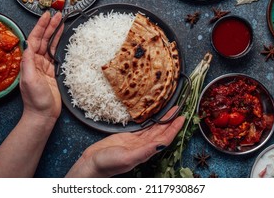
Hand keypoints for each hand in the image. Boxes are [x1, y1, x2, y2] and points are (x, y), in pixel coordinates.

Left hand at [20, 11, 62, 120]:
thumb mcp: (30, 80)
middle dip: (50, 26)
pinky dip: (60, 45)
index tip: (47, 15)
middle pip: (43, 39)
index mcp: (29, 62)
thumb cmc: (35, 100)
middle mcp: (36, 62)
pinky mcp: (53, 72)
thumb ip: (29, 62)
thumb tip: (28, 44)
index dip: (41, 27)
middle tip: (58, 14)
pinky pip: (56, 54)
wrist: (43, 115)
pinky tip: (64, 38)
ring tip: (62, 21)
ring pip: (50, 45)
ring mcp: (45, 66)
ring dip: (55, 33)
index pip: (34, 39)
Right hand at [66, 106, 184, 176]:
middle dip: (171, 121)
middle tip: (178, 109)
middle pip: (161, 132)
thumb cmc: (107, 164)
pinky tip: (153, 115)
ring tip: (170, 110)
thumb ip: (145, 151)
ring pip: (153, 129)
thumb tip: (160, 144)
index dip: (174, 129)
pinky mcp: (127, 137)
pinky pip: (142, 128)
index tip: (182, 118)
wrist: (92, 164)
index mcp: (145, 152)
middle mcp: (143, 147)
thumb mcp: (127, 158)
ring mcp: (136, 142)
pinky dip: (149, 121)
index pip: (164, 139)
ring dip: (162, 120)